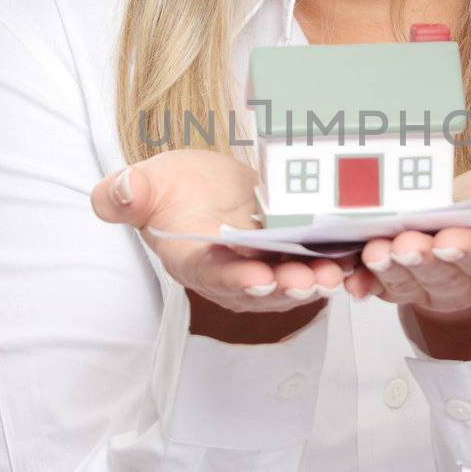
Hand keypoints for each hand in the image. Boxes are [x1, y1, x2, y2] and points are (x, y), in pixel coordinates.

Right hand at [91, 149, 354, 312]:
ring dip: (314, 282)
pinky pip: (314, 266)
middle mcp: (232, 275)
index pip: (214, 276)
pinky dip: (335, 266)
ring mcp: (264, 269)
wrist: (203, 187)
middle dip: (285, 287)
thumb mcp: (146, 182)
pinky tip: (356, 258)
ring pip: (291, 283)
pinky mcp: (291, 257)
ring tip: (335, 274)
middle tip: (309, 280)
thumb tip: (115, 194)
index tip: (257, 278)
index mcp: (194, 262)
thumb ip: (126, 193)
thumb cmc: (171, 188)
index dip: (236, 280)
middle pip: (261, 289)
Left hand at [342, 152, 470, 355]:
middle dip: (422, 258)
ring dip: (387, 267)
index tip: (452, 238)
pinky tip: (346, 272)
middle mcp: (467, 279)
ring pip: (405, 279)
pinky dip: (361, 277)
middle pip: (441, 272)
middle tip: (405, 244)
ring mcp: (430, 281)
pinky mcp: (401, 276)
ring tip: (374, 250)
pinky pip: (377, 282)